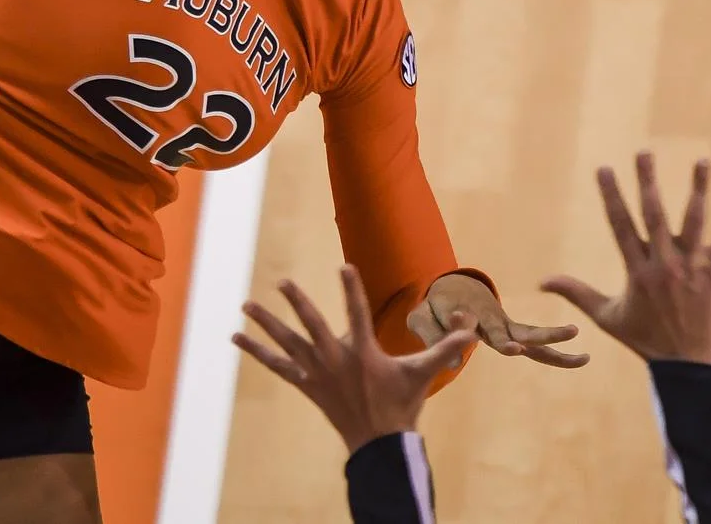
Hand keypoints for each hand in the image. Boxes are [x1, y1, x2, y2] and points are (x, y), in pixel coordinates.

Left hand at [235, 265, 476, 454]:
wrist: (379, 444)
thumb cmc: (402, 406)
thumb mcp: (425, 374)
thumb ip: (447, 347)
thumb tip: (471, 326)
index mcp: (364, 353)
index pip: (357, 313)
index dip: (351, 289)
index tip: (343, 266)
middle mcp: (336, 360)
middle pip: (312, 326)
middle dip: (297, 303)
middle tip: (281, 282)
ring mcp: (318, 374)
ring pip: (287, 343)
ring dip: (266, 324)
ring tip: (245, 306)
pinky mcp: (307, 385)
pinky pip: (278, 365)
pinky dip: (258, 352)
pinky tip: (238, 339)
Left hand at [410, 272, 587, 368]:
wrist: (450, 286)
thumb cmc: (434, 304)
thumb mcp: (424, 317)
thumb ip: (436, 335)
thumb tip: (454, 364)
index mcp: (478, 318)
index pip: (495, 334)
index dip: (503, 342)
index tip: (514, 350)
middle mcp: (498, 322)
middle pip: (526, 332)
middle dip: (549, 335)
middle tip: (573, 332)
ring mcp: (506, 326)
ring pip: (535, 338)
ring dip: (559, 346)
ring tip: (586, 358)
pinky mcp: (510, 331)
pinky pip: (533, 342)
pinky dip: (553, 350)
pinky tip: (576, 359)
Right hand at [540, 153, 710, 366]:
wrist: (688, 363)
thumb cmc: (646, 339)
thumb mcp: (606, 316)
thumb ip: (575, 293)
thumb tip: (541, 281)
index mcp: (636, 271)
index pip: (620, 225)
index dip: (611, 195)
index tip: (604, 168)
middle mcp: (663, 264)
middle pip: (654, 214)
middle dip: (648, 181)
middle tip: (644, 152)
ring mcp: (691, 267)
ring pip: (694, 220)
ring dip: (698, 188)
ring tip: (701, 160)